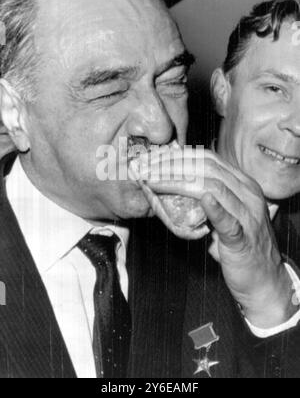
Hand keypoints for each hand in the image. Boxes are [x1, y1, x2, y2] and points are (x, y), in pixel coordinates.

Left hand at [139, 149, 296, 327]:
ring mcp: (248, 215)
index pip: (208, 159)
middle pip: (207, 168)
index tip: (155, 157)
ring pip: (213, 187)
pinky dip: (214, 208)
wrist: (264, 280)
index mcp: (243, 185)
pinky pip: (228, 221)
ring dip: (178, 182)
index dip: (179, 155)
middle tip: (147, 167)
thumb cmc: (240, 246)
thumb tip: (174, 187)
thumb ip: (208, 199)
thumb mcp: (226, 214)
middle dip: (172, 165)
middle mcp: (248, 194)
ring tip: (154, 181)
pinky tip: (202, 199)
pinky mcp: (244, 239)